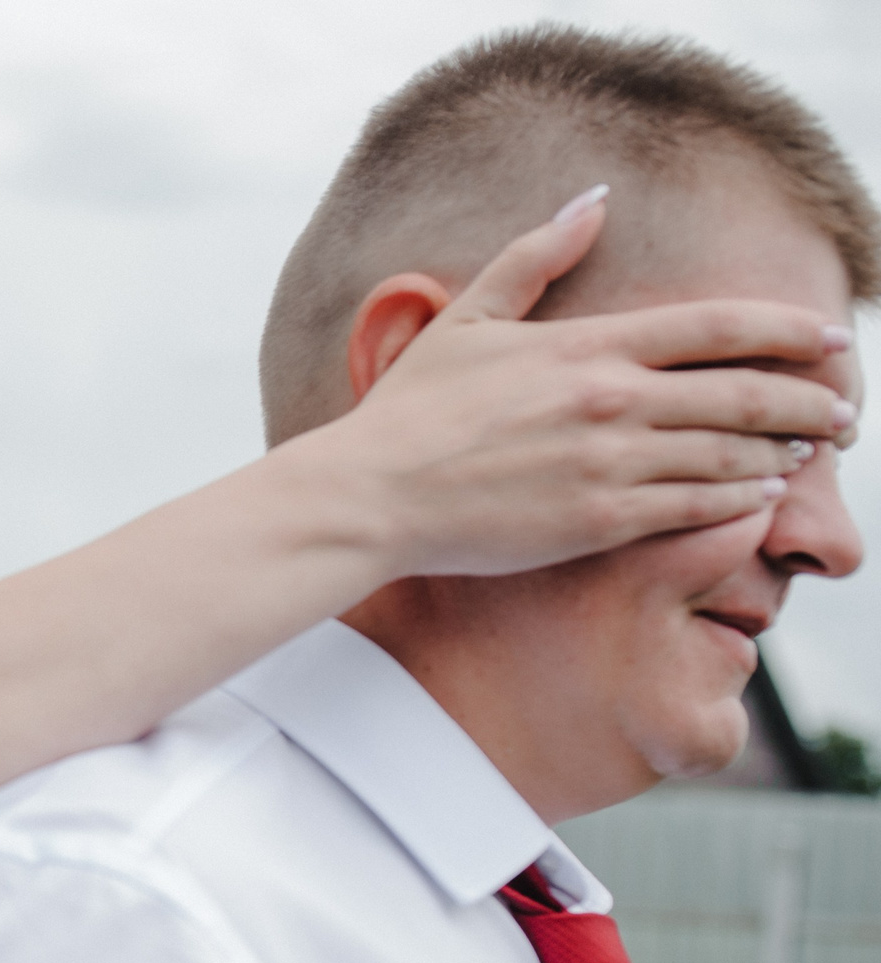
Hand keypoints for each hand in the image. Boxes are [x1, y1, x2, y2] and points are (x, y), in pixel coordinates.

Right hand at [306, 192, 852, 579]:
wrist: (368, 496)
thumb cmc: (409, 411)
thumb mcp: (467, 317)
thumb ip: (536, 257)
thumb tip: (594, 200)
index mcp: (587, 346)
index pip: (717, 328)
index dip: (787, 331)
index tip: (829, 340)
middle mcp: (610, 401)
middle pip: (745, 395)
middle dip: (809, 402)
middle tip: (842, 411)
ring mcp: (607, 464)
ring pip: (729, 456)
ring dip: (779, 454)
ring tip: (802, 453)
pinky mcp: (596, 522)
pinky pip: (694, 507)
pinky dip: (738, 501)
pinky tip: (757, 496)